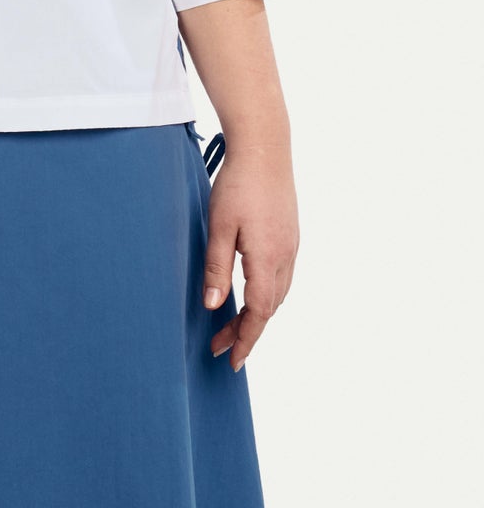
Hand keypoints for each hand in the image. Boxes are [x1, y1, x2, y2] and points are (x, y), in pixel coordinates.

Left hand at [202, 143, 297, 372]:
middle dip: (247, 330)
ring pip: (278, 293)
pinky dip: (267, 293)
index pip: (259, 313)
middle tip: (220, 344)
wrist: (265, 147)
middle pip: (269, 308)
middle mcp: (286, 256)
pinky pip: (282, 276)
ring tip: (233, 323)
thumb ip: (217, 267)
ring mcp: (292, 245)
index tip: (231, 360)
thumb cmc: (238, 184)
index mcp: (268, 258)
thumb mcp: (219, 225)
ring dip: (258, 312)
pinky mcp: (291, 234)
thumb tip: (215, 307)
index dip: (246, 339)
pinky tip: (252, 290)